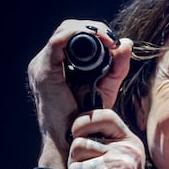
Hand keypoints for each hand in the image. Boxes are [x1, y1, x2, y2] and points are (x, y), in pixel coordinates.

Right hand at [27, 20, 132, 168]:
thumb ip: (117, 66)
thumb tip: (127, 42)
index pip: (73, 34)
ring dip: (87, 29)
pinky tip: (97, 40)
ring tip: (108, 39)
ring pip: (63, 31)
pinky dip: (78, 35)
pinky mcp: (44, 72)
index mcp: (58, 65)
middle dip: (93, 28)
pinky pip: (57, 42)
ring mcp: (42, 66)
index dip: (95, 31)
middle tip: (112, 38)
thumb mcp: (107, 86)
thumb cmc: (87, 118)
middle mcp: (46, 62)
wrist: (73, 140)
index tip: (114, 40)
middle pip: (67, 29)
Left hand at [67, 109, 149, 168]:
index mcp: (130, 142)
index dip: (83, 122)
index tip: (76, 133)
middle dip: (76, 167)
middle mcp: (127, 151)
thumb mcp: (120, 164)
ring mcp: (119, 167)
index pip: (103, 116)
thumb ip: (105, 146)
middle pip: (78, 146)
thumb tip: (74, 131)